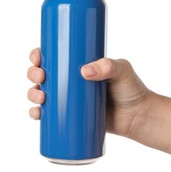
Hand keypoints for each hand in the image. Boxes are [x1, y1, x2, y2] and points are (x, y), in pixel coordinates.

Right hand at [27, 48, 152, 136]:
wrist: (138, 116)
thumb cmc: (132, 90)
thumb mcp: (123, 71)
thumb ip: (108, 66)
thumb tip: (84, 71)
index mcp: (81, 65)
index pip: (55, 56)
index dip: (39, 55)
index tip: (37, 58)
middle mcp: (72, 81)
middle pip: (44, 74)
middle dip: (34, 74)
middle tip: (41, 78)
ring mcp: (71, 99)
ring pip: (42, 93)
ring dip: (32, 94)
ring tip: (41, 98)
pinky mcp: (73, 116)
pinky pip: (50, 115)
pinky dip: (38, 114)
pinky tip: (37, 114)